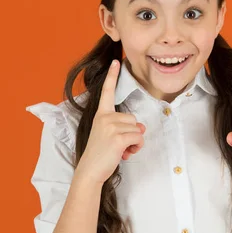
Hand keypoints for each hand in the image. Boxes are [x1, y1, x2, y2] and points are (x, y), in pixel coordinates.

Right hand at [79, 60, 145, 183]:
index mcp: (101, 115)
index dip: (112, 76)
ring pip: (138, 129)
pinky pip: (138, 138)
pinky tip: (125, 154)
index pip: (107, 92)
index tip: (116, 61)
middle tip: (119, 145)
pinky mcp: (118, 137)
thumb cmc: (101, 154)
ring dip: (135, 142)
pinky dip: (136, 147)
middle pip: (133, 118)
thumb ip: (124, 127)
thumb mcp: (111, 136)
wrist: (90, 171)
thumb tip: (141, 127)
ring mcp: (111, 126)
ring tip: (121, 150)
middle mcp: (104, 117)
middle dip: (132, 134)